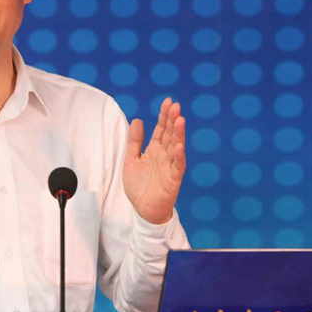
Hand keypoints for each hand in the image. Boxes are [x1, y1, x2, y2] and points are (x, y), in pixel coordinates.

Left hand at [123, 97, 185, 224]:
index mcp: (155, 150)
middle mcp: (164, 156)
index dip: (164, 116)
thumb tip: (138, 120)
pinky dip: (179, 157)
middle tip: (176, 106)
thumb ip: (134, 141)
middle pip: (170, 135)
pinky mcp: (173, 180)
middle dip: (173, 120)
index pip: (161, 129)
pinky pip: (177, 167)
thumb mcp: (131, 160)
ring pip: (176, 148)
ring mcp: (170, 167)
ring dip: (179, 134)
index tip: (168, 102)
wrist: (144, 210)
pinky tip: (180, 147)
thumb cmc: (139, 186)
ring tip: (180, 120)